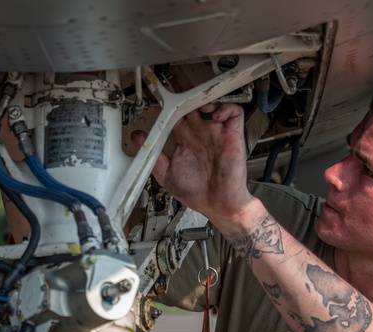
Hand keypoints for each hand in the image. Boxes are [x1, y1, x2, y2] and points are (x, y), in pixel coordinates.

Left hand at [133, 104, 255, 226]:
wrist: (219, 206)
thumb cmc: (198, 193)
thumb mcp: (166, 175)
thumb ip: (153, 156)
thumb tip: (138, 138)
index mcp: (185, 141)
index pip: (174, 115)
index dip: (166, 106)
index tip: (155, 97)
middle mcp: (200, 134)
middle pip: (191, 104)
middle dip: (183, 93)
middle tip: (172, 84)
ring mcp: (217, 133)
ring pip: (211, 103)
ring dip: (203, 98)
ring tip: (193, 102)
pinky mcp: (232, 135)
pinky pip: (234, 113)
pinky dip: (225, 108)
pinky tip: (214, 115)